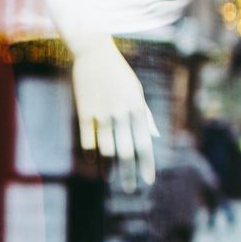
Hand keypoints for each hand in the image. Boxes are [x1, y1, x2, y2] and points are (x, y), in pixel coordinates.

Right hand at [71, 38, 157, 185]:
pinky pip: (88, 142)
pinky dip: (91, 154)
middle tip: (128, 189)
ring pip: (107, 149)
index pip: (145, 143)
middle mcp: (122, 113)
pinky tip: (93, 161)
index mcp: (137, 109)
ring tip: (109, 175)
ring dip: (108, 165)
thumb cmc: (118, 74)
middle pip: (127, 152)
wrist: (94, 53)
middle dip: (129, 174)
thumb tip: (155, 137)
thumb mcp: (137, 92)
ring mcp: (102, 113)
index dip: (147, 165)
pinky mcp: (85, 112)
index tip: (147, 182)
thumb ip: (146, 116)